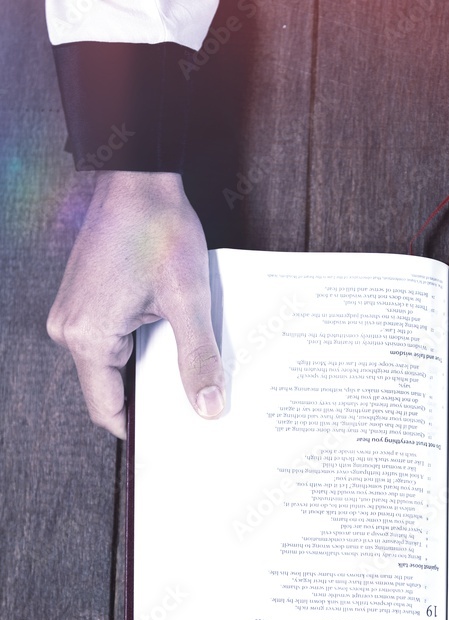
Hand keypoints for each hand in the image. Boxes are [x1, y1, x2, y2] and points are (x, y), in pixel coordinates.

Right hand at [47, 170, 224, 438]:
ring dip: (147, 368)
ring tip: (184, 372)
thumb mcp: (189, 301)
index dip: (139, 429)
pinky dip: (138, 344)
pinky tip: (169, 341)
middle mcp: (69, 327)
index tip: (170, 442)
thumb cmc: (158, 229)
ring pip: (111, 361)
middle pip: (110, 386)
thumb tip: (207, 407)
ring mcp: (72, 311)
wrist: (138, 177)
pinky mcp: (83, 297)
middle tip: (190, 409)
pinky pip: (108, 337)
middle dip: (149, 398)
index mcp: (86, 336)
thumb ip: (198, 359)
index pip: (108, 408)